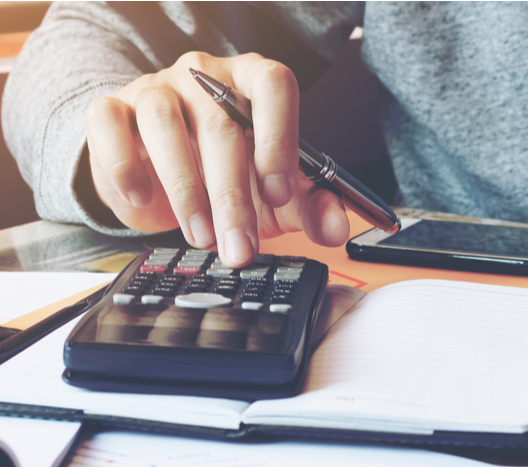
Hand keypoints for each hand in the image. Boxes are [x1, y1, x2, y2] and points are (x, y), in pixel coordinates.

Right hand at [84, 52, 349, 266]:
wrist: (160, 174)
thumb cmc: (227, 175)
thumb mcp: (276, 196)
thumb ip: (312, 207)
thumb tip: (338, 228)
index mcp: (253, 83)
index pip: (274, 84)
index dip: (279, 137)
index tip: (278, 193)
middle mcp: (205, 77)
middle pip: (222, 126)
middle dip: (233, 198)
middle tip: (241, 248)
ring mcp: (156, 88)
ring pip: (167, 127)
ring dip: (186, 192)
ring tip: (202, 238)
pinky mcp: (111, 108)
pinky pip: (109, 124)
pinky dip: (124, 165)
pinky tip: (142, 197)